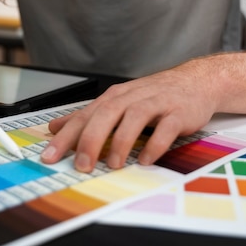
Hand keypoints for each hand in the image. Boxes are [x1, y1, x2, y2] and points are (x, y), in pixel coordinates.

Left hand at [41, 60, 218, 171]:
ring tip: (113, 164)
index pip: (85, 115)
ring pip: (135, 117)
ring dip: (122, 141)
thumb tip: (56, 128)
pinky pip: (166, 128)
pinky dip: (155, 144)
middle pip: (107, 113)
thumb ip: (88, 116)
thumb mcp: (118, 102)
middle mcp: (132, 97)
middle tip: (82, 164)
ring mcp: (157, 103)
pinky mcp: (178, 112)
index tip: (50, 156)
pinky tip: (145, 159)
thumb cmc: (154, 96)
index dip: (66, 136)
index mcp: (115, 97)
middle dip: (91, 139)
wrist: (196, 81)